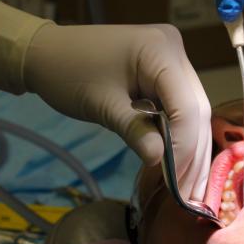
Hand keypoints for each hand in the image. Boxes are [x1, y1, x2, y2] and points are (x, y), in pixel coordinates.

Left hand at [0, 0, 211, 200]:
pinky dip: (178, 135)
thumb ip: (134, 131)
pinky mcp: (166, 72)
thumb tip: (160, 162)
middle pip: (196, 108)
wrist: (47, 51)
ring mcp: (173, 59)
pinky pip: (179, 106)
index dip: (183, 147)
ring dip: (189, 148)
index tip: (175, 182)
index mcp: (161, 50)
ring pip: (192, 110)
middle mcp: (175, 49)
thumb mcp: (102, 105)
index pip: (185, 106)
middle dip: (191, 153)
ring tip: (186, 187)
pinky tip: (178, 164)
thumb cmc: (68, 73)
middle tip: (187, 193)